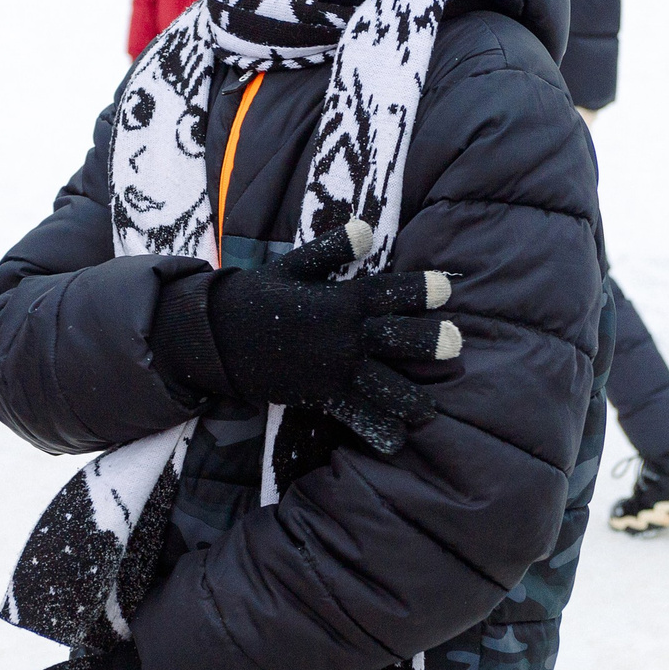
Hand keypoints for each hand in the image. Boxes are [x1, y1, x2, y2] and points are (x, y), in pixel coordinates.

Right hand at [153, 220, 459, 456]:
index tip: (446, 289)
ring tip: (430, 409)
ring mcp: (331, 368)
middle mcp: (341, 335)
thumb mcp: (293, 266)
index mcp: (338, 299)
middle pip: (392, 338)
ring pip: (379, 383)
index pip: (386, 292)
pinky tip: (395, 442)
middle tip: (455, 344)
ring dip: (407, 396)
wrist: (213, 334)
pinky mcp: (318, 394)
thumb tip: (367, 227)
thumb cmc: (258, 294)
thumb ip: (332, 249)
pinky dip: (372, 428)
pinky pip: (352, 414)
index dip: (417, 290)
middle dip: (425, 341)